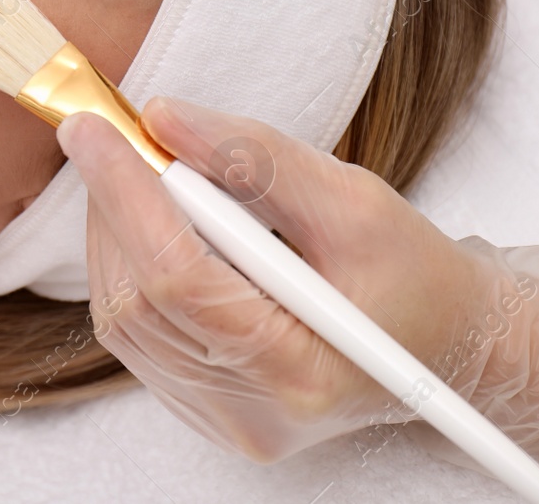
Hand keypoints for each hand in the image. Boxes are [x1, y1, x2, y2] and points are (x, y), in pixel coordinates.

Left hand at [58, 97, 538, 485]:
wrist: (445, 347)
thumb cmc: (413, 274)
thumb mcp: (357, 202)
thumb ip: (259, 159)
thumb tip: (160, 117)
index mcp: (302, 370)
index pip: (178, 280)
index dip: (126, 195)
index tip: (92, 127)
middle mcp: (252, 412)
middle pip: (138, 302)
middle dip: (112, 206)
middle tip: (109, 135)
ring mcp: (222, 421)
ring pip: (122, 321)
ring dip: (114, 234)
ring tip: (140, 173)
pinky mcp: (203, 412)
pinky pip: (135, 338)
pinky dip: (129, 268)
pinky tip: (156, 225)